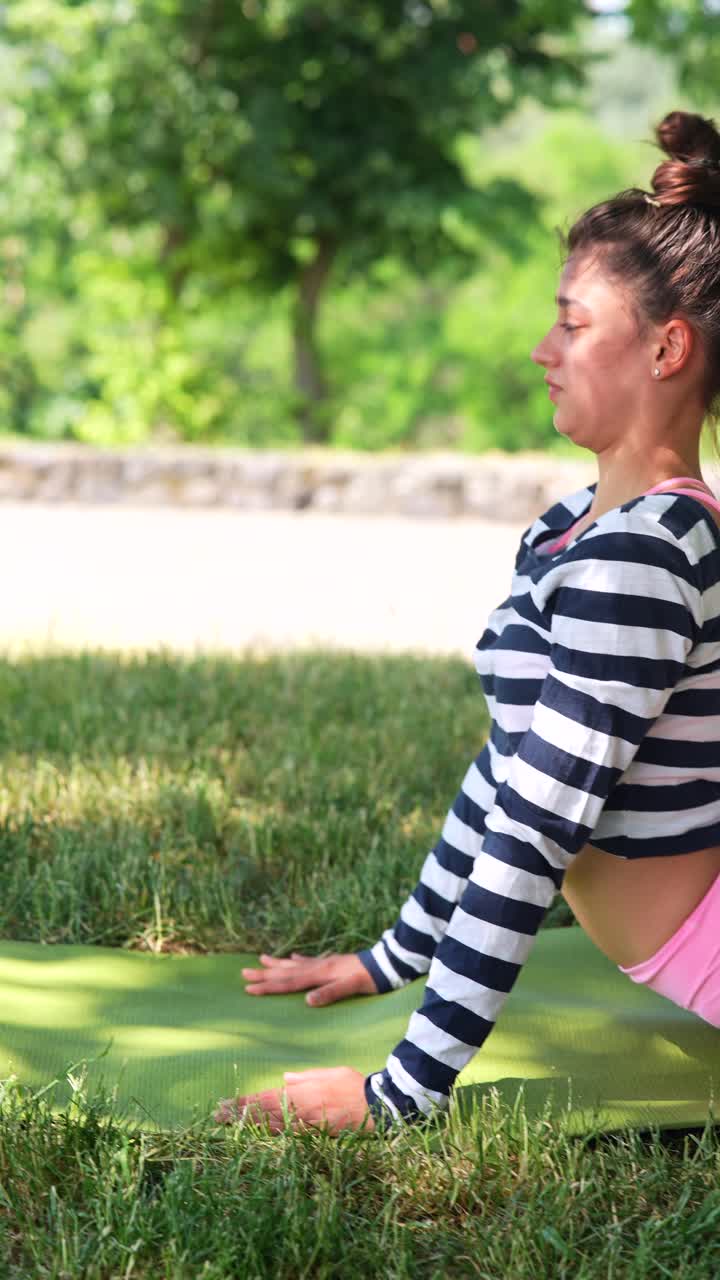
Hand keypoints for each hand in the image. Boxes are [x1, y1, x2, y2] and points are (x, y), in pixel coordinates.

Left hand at [214, 1067, 373, 1134]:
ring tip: (229, 1127)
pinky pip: (286, 1138)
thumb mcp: (328, 1072)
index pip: (263, 1098)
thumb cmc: (353, 1085)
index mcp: (299, 1092)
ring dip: (248, 1128)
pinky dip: (269, 1138)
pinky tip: (257, 1138)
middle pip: (262, 1115)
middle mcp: (298, 1111)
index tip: (225, 1105)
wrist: (374, 1107)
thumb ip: (305, 1077)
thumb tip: (284, 1078)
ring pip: (270, 1128)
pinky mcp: (313, 1138)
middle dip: (238, 1116)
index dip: (243, 1103)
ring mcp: (305, 1127)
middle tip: (217, 1117)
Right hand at [241, 951, 377, 1005]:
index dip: (268, 986)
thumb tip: (308, 1001)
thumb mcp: (352, 987)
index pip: (288, 983)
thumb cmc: (370, 978)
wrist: (385, 963)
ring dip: (277, 963)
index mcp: (319, 974)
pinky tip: (292, 957)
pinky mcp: (332, 963)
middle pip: (286, 972)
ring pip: (294, 964)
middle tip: (243, 973)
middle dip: (264, 974)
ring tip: (260, 958)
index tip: (248, 988)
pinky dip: (297, 960)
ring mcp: (324, 963)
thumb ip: (331, 993)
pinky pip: (308, 961)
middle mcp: (318, 967)